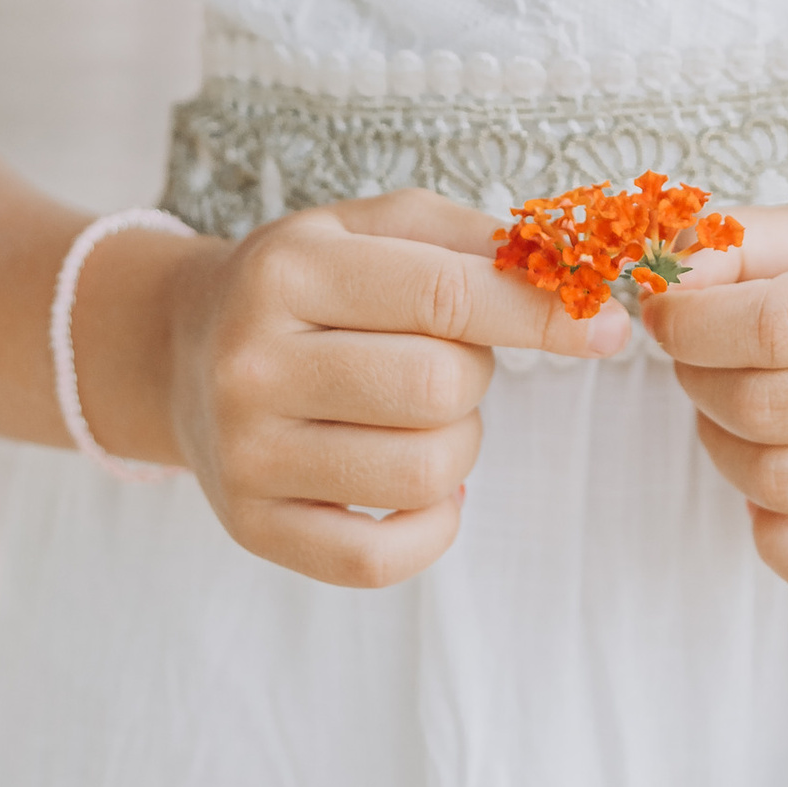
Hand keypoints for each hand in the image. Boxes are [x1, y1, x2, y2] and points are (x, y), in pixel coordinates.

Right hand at [164, 190, 626, 587]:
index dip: (540, 313)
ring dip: (458, 445)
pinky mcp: (253, 528)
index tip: (607, 326)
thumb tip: (571, 275)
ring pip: (424, 474)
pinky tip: (423, 488)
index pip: (444, 295)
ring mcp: (248, 454)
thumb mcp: (368, 226)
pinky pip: (381, 559)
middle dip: (475, 375)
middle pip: (439, 389)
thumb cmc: (304, 284)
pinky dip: (433, 526)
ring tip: (419, 416)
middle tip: (446, 361)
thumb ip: (467, 239)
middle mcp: (256, 363)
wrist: (179, 349)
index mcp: (289, 271)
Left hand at [643, 203, 787, 602]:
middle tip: (696, 360)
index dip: (690, 324)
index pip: (772, 324)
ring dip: (722, 447)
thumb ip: (747, 240)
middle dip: (698, 380)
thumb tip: (664, 273)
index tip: (666, 315)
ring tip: (734, 410)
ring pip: (781, 485)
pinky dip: (774, 541)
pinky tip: (767, 496)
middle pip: (766, 406)